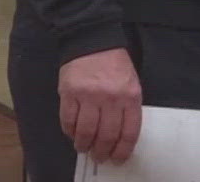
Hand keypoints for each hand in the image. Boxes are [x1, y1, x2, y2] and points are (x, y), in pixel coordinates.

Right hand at [59, 48, 142, 164]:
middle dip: (102, 151)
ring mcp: (89, 96)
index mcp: (130, 96)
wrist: (93, 40)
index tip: (118, 158)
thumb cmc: (115, 64)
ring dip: (84, 145)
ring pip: (85, 132)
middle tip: (99, 157)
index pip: (129, 131)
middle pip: (106, 135)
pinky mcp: (69, 93)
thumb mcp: (131, 83)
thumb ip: (127, 106)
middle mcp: (111, 98)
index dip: (123, 150)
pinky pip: (68, 120)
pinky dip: (70, 131)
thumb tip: (120, 135)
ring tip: (84, 148)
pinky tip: (72, 133)